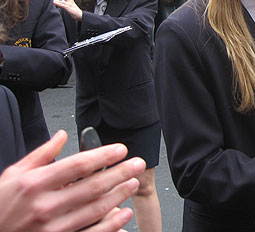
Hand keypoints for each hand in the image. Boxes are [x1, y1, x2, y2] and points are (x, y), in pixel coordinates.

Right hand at [0, 130, 144, 231]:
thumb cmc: (1, 205)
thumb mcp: (13, 175)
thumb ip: (41, 154)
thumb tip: (62, 135)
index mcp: (35, 183)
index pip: (78, 165)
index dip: (103, 156)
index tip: (120, 150)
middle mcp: (45, 206)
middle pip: (92, 186)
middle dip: (120, 173)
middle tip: (137, 165)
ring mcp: (51, 228)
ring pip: (95, 209)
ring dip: (119, 196)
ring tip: (133, 184)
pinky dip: (110, 225)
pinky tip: (123, 214)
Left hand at [53, 0, 82, 20]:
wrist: (80, 15)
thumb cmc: (76, 11)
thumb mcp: (73, 5)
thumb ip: (70, 2)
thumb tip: (66, 1)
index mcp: (71, 0)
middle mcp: (69, 1)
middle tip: (55, 0)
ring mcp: (68, 4)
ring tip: (53, 1)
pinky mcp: (67, 7)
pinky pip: (61, 4)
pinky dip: (57, 3)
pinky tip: (54, 3)